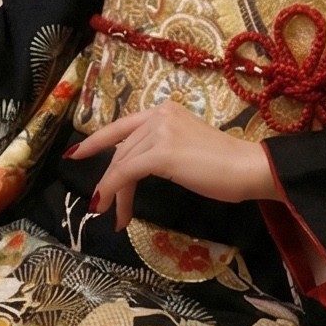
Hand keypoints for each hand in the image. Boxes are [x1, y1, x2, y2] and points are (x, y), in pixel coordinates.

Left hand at [68, 102, 276, 230]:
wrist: (248, 168)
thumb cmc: (225, 165)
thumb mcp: (187, 147)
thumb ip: (162, 148)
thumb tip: (137, 166)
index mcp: (165, 110)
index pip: (122, 127)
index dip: (96, 140)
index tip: (76, 153)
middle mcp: (159, 115)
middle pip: (122, 151)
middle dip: (111, 181)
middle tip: (106, 207)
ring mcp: (160, 132)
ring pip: (122, 164)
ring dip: (113, 192)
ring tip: (113, 215)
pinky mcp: (162, 153)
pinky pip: (126, 173)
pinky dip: (113, 190)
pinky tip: (109, 207)